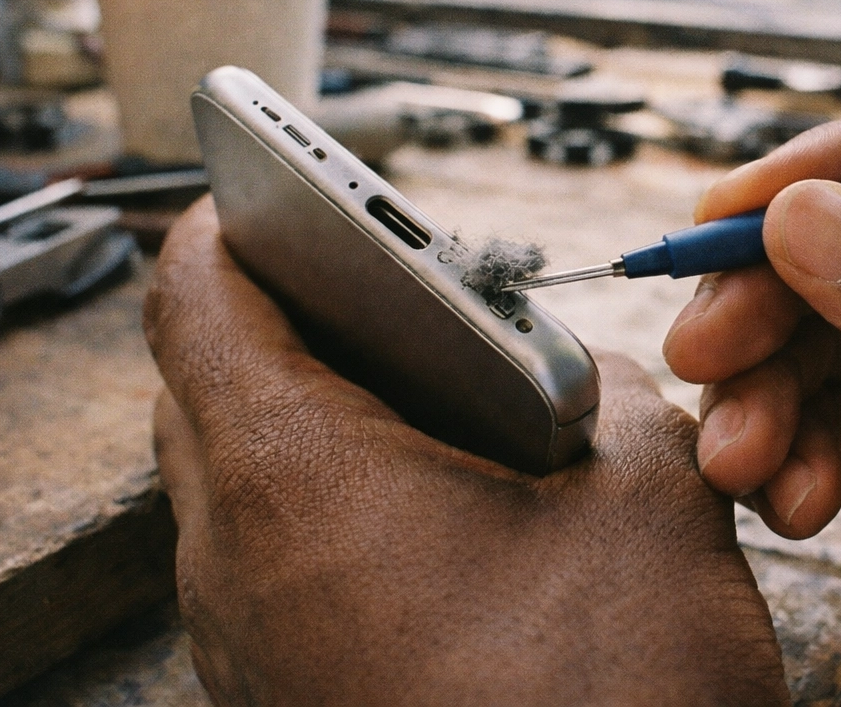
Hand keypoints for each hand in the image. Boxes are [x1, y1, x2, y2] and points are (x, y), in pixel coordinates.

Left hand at [147, 198, 787, 706]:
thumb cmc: (609, 703)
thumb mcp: (646, 501)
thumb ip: (608, 398)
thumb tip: (584, 388)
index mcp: (293, 475)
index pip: (195, 289)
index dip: (235, 212)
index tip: (281, 185)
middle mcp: (231, 560)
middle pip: (202, 378)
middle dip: (286, 311)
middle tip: (386, 287)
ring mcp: (244, 644)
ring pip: (233, 475)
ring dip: (310, 411)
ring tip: (428, 392)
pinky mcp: (283, 695)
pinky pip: (269, 559)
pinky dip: (328, 502)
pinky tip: (442, 510)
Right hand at [663, 86, 840, 704]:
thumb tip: (810, 219)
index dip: (836, 163)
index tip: (735, 209)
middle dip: (768, 298)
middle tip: (709, 350)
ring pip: (815, 344)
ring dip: (761, 394)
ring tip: (741, 455)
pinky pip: (815, 433)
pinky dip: (784, 460)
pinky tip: (788, 499)